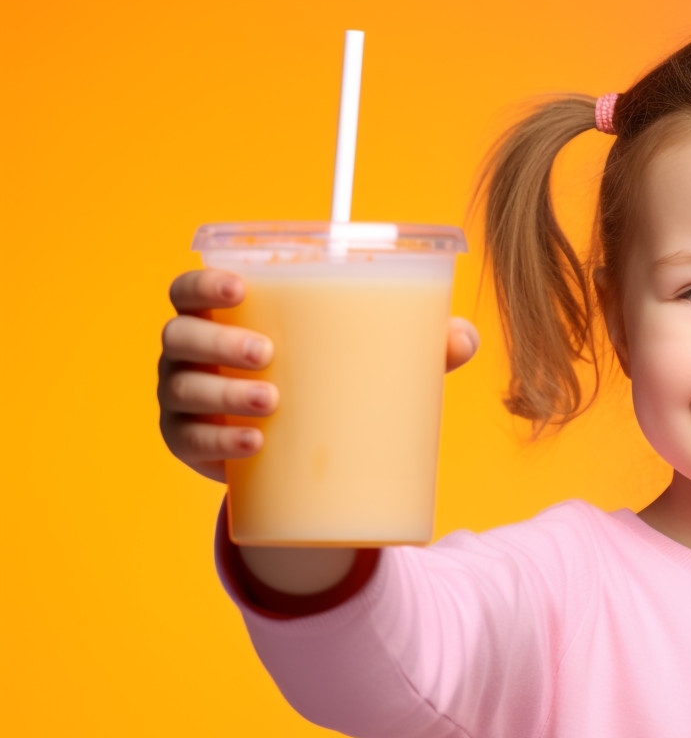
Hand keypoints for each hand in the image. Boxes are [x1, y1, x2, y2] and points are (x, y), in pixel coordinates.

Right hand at [158, 268, 479, 483]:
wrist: (293, 455)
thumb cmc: (325, 378)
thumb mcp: (363, 357)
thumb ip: (414, 341)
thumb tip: (465, 338)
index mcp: (221, 315)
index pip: (189, 288)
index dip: (204, 282)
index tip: (241, 288)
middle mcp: (191, 354)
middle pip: (179, 335)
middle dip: (218, 343)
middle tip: (269, 355)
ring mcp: (183, 401)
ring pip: (183, 390)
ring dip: (223, 395)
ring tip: (273, 403)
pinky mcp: (190, 445)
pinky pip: (189, 441)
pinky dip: (220, 442)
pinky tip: (253, 445)